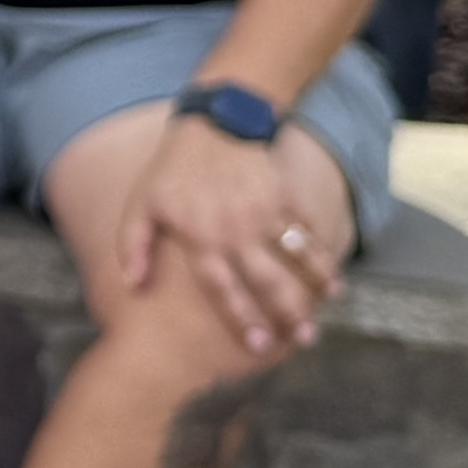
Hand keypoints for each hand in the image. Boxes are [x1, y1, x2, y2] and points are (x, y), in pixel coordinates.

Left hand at [115, 107, 340, 358]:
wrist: (213, 122)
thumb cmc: (172, 168)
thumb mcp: (142, 203)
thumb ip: (133, 245)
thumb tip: (133, 284)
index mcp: (199, 238)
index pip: (222, 288)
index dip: (242, 318)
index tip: (260, 345)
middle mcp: (233, 231)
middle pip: (265, 280)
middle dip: (287, 313)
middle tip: (304, 340)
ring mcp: (261, 214)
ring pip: (292, 260)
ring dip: (312, 288)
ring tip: (325, 313)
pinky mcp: (282, 196)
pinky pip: (306, 232)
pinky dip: (321, 256)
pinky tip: (334, 279)